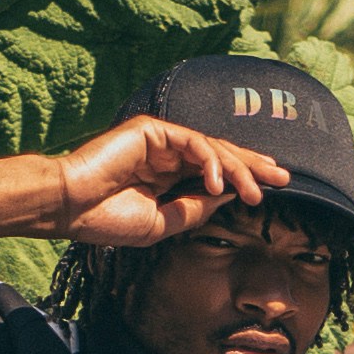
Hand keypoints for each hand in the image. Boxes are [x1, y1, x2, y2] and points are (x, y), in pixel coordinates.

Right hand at [0, 119, 292, 248]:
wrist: (70, 209)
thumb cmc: (106, 219)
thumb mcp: (163, 223)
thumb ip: (195, 208)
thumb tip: (230, 198)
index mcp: (168, 175)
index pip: (214, 173)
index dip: (243, 179)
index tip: (270, 191)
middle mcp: (167, 153)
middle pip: (221, 155)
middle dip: (253, 166)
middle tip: (283, 178)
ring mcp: (160, 139)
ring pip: (211, 148)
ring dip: (238, 169)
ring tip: (256, 192)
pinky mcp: (151, 130)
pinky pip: (192, 142)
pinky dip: (209, 162)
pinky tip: (219, 186)